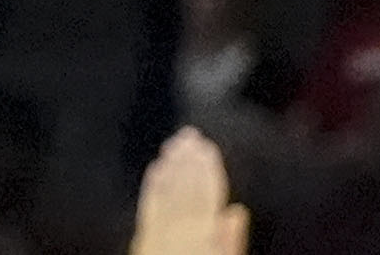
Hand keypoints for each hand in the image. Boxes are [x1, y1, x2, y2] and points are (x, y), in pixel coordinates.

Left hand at [130, 128, 249, 254]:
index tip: (207, 146)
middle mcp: (177, 235)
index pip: (205, 197)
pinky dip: (153, 188)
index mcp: (201, 239)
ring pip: (165, 195)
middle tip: (188, 135)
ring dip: (171, 168)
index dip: (207, 170)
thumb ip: (230, 244)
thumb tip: (236, 211)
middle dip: (187, 162)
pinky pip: (148, 208)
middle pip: (184, 191)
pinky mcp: (143, 244)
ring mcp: (157, 238)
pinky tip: (155, 171)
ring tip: (174, 145)